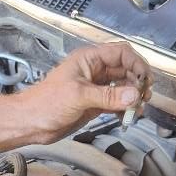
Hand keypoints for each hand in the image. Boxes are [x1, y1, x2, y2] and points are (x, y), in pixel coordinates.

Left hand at [23, 41, 152, 141]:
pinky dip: (125, 108)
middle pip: (126, 69)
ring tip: (138, 109)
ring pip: (123, 87)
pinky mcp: (95, 103)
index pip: (121, 53)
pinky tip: (128, 116)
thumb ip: (108, 96)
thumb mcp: (79, 96)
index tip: (144, 80)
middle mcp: (94, 71)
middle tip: (144, 97)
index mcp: (89, 59)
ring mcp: (96, 87)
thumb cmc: (46, 103)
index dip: (136, 64)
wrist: (30, 123)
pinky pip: (116, 102)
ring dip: (133, 97)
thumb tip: (134, 95)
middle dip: (138, 82)